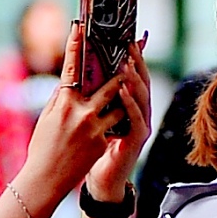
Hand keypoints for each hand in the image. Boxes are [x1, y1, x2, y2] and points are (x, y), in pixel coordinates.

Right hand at [16, 23, 141, 204]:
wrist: (46, 179)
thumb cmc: (42, 148)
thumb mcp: (47, 119)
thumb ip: (61, 99)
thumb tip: (70, 82)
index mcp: (64, 102)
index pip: (71, 68)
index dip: (75, 45)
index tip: (80, 27)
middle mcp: (81, 112)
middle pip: (107, 83)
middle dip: (119, 68)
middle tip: (128, 53)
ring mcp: (94, 128)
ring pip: (119, 104)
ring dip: (125, 94)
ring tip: (132, 81)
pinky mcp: (102, 142)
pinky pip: (116, 125)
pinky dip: (118, 119)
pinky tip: (125, 112)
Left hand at [88, 36, 154, 196]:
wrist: (102, 181)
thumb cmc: (95, 150)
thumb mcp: (91, 119)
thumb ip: (90, 99)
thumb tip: (75, 73)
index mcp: (126, 104)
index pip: (129, 75)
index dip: (130, 56)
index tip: (126, 36)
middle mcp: (137, 112)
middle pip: (140, 81)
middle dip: (135, 61)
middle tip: (128, 42)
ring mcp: (139, 125)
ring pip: (141, 97)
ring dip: (133, 78)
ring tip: (126, 62)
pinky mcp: (137, 140)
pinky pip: (136, 118)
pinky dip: (130, 103)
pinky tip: (123, 90)